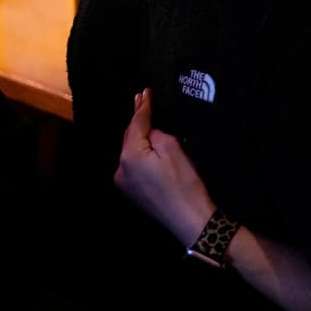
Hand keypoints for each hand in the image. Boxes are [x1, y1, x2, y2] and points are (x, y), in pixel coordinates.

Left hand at [114, 89, 214, 246]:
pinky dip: (138, 153)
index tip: (146, 91)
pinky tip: (145, 146)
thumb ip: (157, 134)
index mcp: (129, 155)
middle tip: (141, 98)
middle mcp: (120, 169)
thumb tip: (150, 132)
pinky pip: (133, 165)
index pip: (136, 124)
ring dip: (136, 136)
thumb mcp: (174, 149)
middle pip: (129, 137)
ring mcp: (124, 184)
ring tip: (143, 117)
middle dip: (136, 119)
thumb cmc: (184, 183)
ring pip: (129, 152)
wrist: (190, 220)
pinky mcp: (132, 193)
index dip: (143, 106)